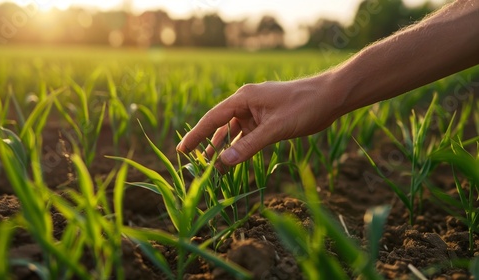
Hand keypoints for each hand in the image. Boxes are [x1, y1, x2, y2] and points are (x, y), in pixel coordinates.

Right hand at [176, 73, 342, 170]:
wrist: (331, 96)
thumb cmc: (304, 106)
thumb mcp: (275, 128)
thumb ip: (249, 146)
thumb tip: (224, 163)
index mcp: (243, 98)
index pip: (212, 118)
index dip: (196, 135)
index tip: (182, 150)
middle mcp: (246, 102)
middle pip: (220, 125)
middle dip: (207, 142)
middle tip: (192, 160)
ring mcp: (257, 110)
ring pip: (234, 131)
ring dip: (224, 146)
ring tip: (210, 164)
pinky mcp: (267, 118)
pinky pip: (248, 134)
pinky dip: (241, 145)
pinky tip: (234, 157)